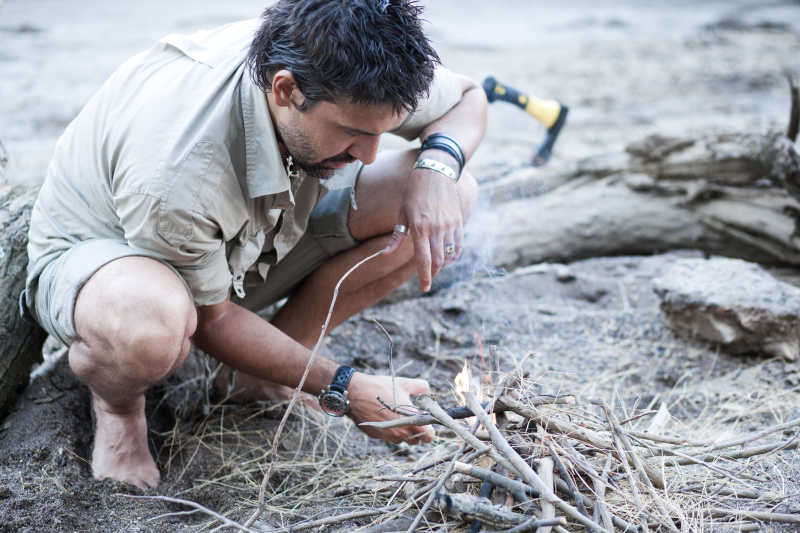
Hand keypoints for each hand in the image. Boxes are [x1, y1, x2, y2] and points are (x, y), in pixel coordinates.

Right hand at [347, 372, 434, 443]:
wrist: (356, 394)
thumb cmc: (381, 388)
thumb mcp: (404, 384)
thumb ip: (421, 387)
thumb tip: (428, 391)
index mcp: (412, 421)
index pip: (429, 436)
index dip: (429, 430)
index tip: (426, 422)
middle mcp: (402, 432)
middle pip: (416, 440)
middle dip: (417, 432)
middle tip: (412, 418)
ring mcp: (389, 436)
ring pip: (402, 439)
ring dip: (402, 431)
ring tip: (397, 416)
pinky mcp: (378, 436)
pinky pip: (388, 437)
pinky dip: (389, 430)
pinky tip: (385, 417)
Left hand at [384, 161, 462, 291]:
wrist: (436, 172)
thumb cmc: (414, 193)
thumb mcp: (402, 213)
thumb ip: (397, 237)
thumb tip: (385, 254)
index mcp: (419, 228)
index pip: (423, 259)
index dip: (424, 276)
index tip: (424, 288)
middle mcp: (436, 229)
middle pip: (438, 260)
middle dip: (433, 272)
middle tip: (428, 276)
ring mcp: (449, 226)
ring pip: (449, 254)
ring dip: (443, 264)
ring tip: (437, 266)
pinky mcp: (458, 222)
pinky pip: (458, 245)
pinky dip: (454, 255)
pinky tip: (448, 257)